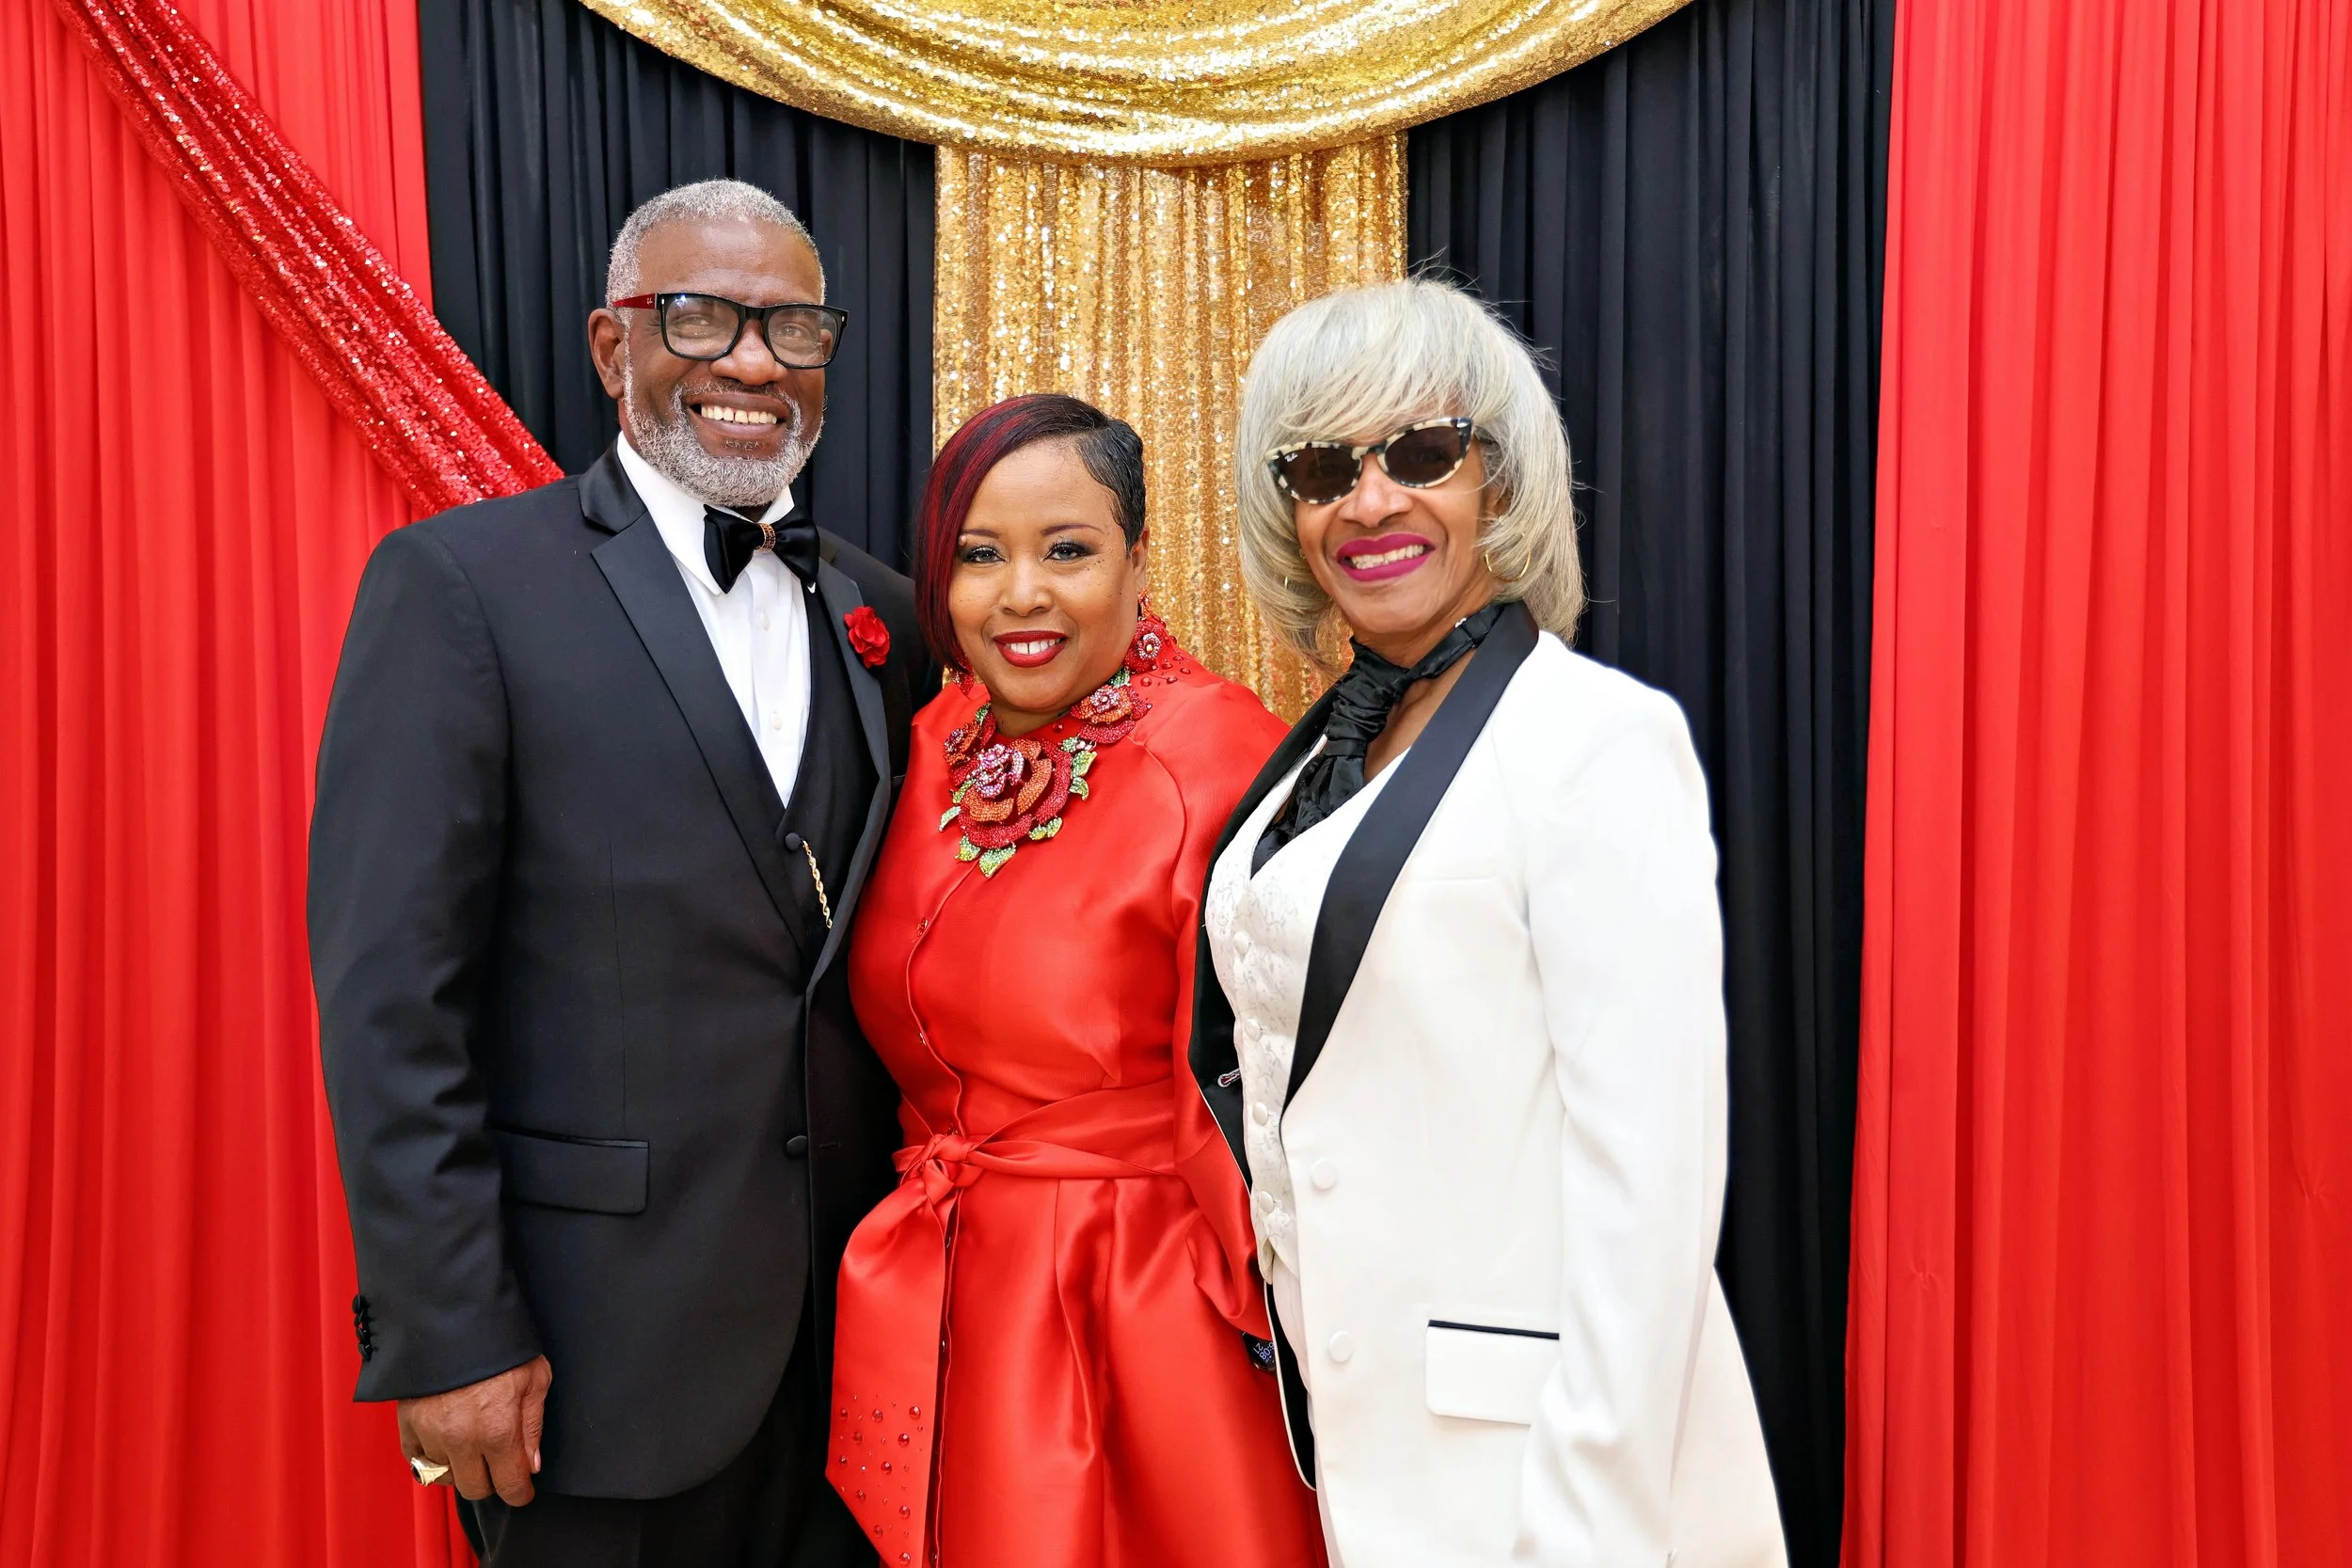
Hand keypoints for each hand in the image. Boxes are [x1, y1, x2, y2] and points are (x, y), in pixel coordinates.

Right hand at [398, 1356, 551, 1504]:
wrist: (453, 1314)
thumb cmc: (500, 1342)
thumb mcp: (535, 1377)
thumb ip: (533, 1426)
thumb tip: (531, 1464)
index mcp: (498, 1430)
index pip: (510, 1486)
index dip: (521, 1492)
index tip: (523, 1490)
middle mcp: (461, 1440)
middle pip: (475, 1488)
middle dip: (492, 1481)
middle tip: (499, 1464)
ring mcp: (430, 1434)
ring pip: (444, 1477)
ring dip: (460, 1469)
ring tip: (472, 1447)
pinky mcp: (407, 1423)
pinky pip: (416, 1461)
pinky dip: (430, 1459)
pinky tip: (444, 1444)